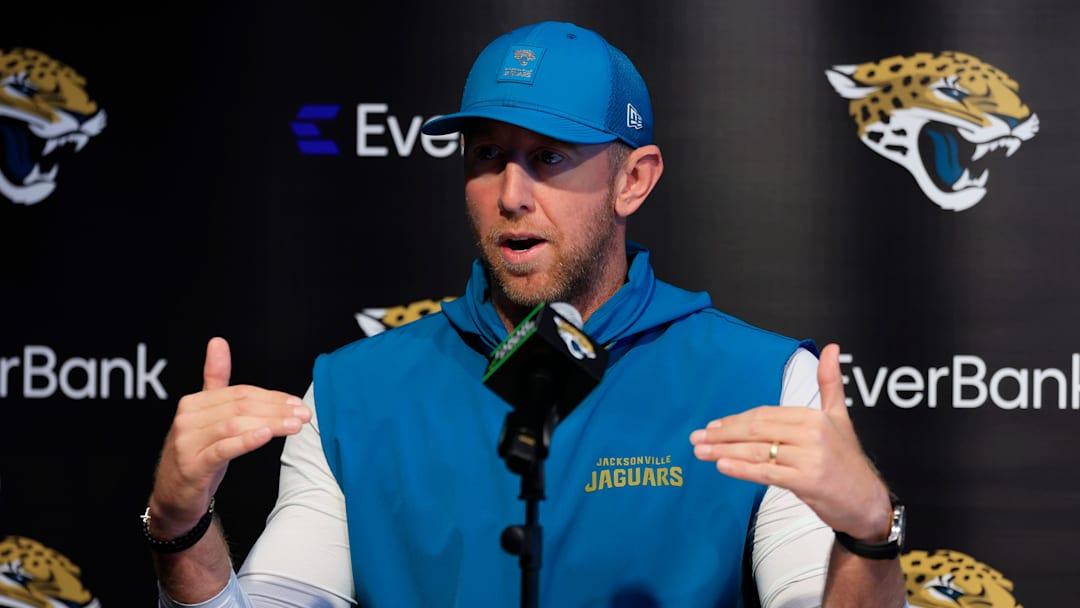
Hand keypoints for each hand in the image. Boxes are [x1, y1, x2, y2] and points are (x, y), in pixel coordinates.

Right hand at [147, 337, 311, 536]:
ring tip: (295, 425)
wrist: (174, 497)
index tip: (296, 403)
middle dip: (276, 409)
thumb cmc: (197, 454)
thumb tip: (218, 341)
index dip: (272, 397)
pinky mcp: (193, 466)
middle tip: (303, 414)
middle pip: (240, 407)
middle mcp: (188, 419)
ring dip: (270, 424)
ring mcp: (188, 442)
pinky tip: (266, 435)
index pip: (241, 393)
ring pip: (235, 425)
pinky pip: (223, 449)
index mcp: (194, 403)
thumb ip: (215, 380)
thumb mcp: (208, 418)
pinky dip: (246, 440)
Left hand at [688, 343, 889, 538]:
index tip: (713, 426)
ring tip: (700, 452)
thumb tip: (832, 347)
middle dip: (723, 434)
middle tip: (697, 438)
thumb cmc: (847, 460)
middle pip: (756, 430)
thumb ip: (830, 383)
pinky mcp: (807, 481)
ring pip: (758, 451)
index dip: (736, 420)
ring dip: (723, 451)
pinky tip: (722, 465)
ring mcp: (810, 458)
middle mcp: (812, 434)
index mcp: (814, 416)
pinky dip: (742, 469)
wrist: (867, 500)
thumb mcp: (840, 416)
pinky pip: (767, 473)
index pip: (765, 414)